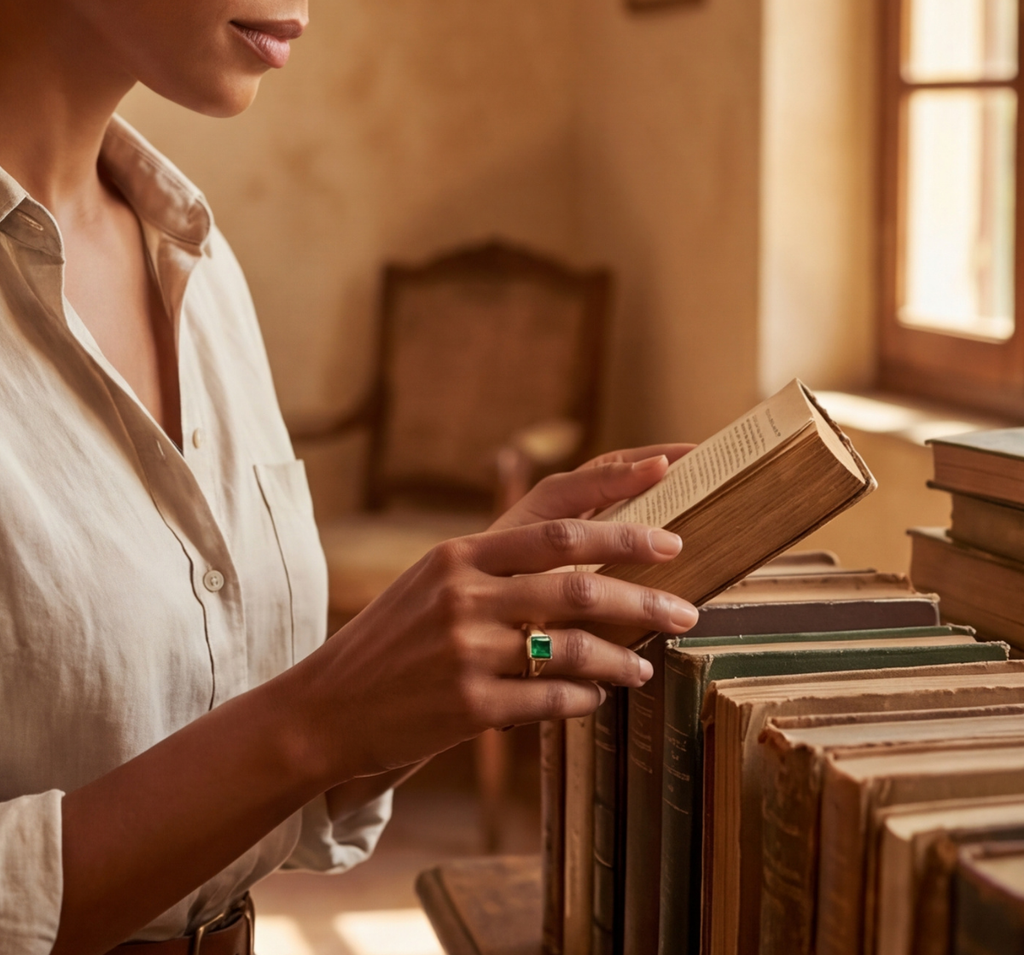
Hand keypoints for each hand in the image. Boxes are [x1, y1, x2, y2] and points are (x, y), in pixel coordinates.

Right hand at [295, 452, 698, 784]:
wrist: (327, 707)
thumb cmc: (393, 639)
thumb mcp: (434, 581)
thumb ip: (498, 564)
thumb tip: (583, 557)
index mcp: (461, 554)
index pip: (555, 524)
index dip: (619, 515)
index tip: (668, 512)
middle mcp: (465, 595)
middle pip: (576, 582)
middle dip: (641, 590)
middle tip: (686, 601)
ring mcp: (467, 651)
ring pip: (573, 648)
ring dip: (623, 657)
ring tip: (649, 662)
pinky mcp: (469, 708)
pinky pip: (551, 699)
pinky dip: (585, 697)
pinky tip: (598, 696)